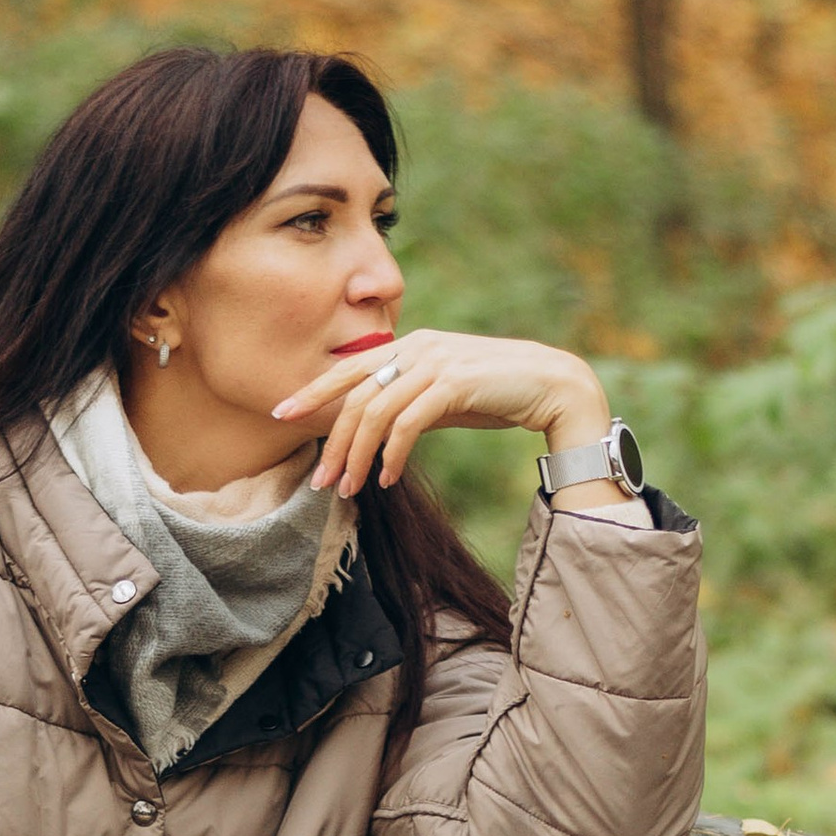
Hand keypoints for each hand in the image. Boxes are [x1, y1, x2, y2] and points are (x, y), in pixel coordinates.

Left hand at [272, 330, 610, 500]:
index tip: (282, 413)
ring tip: (349, 490)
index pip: (348, 368)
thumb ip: (409, 405)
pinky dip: (392, 454)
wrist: (553, 385)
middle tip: (319, 481)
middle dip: (333, 442)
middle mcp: (417, 347)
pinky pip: (408, 423)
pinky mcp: (454, 382)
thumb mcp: (443, 398)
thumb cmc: (498, 394)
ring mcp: (435, 362)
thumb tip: (377, 434)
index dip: (313, 391)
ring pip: (376, 412)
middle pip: (355, 395)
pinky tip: (386, 479)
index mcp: (410, 346)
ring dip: (357, 456)